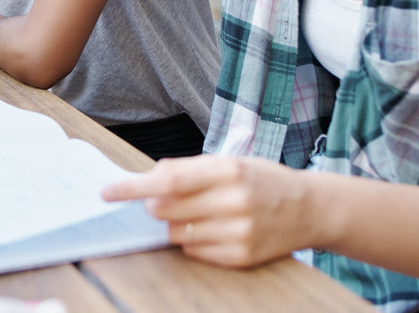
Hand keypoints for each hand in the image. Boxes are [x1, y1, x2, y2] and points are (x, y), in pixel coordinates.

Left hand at [101, 154, 317, 267]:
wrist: (310, 209)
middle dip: (152, 207)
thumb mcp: (229, 162)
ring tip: (191, 214)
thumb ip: (189, 169)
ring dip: (171, 225)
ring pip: (178, 234)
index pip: (168, 181)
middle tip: (154, 202)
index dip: (134, 187)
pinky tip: (209, 229)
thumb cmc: (261, 180)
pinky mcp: (242, 256)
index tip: (108, 192)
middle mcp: (234, 201)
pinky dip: (191, 242)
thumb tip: (148, 179)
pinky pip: (195, 252)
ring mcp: (239, 232)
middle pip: (168, 210)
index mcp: (229, 170)